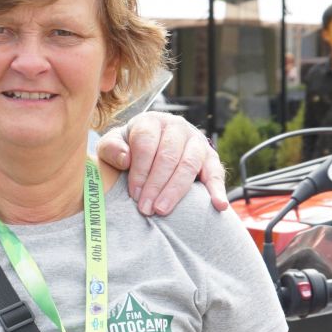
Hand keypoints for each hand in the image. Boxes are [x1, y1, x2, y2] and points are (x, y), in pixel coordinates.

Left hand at [99, 112, 227, 215]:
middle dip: (156, 185)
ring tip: (162, 210)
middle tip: (146, 208)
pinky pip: (216, 172)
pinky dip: (217, 190)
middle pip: (168, 156)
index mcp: (151, 121)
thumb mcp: (112, 146)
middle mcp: (176, 127)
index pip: (146, 143)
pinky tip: (219, 205)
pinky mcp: (210, 157)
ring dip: (176, 190)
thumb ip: (111, 149)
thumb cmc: (128, 150)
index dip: (140, 170)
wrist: (151, 149)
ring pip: (189, 164)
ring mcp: (196, 141)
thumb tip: (125, 159)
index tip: (134, 194)